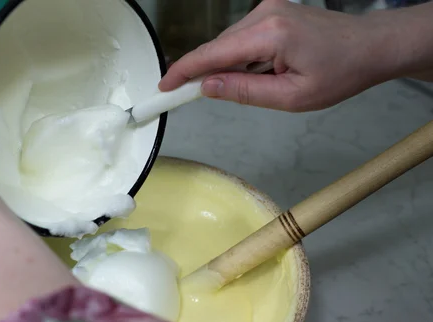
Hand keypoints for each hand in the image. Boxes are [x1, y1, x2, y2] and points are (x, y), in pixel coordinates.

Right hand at [159, 0, 395, 111]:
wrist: (371, 46)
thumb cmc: (340, 73)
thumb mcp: (291, 97)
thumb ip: (244, 91)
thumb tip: (206, 88)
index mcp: (269, 34)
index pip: (212, 54)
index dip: (183, 72)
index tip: (164, 88)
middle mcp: (264, 13)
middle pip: (217, 47)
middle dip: (205, 73)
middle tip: (199, 99)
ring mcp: (268, 8)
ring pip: (229, 43)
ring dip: (228, 66)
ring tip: (261, 85)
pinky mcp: (272, 11)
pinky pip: (243, 37)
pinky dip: (241, 57)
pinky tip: (263, 71)